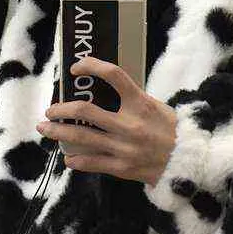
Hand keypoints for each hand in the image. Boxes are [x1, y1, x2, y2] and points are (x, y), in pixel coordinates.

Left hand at [36, 56, 177, 185]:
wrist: (187, 163)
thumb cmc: (171, 131)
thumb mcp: (156, 107)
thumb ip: (132, 98)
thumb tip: (105, 88)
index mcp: (141, 103)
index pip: (113, 75)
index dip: (92, 66)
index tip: (76, 67)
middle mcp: (129, 124)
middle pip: (85, 111)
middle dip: (62, 109)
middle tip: (51, 109)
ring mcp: (123, 147)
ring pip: (81, 138)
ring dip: (58, 132)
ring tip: (45, 128)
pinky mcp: (121, 168)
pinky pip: (91, 163)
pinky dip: (76, 160)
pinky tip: (68, 157)